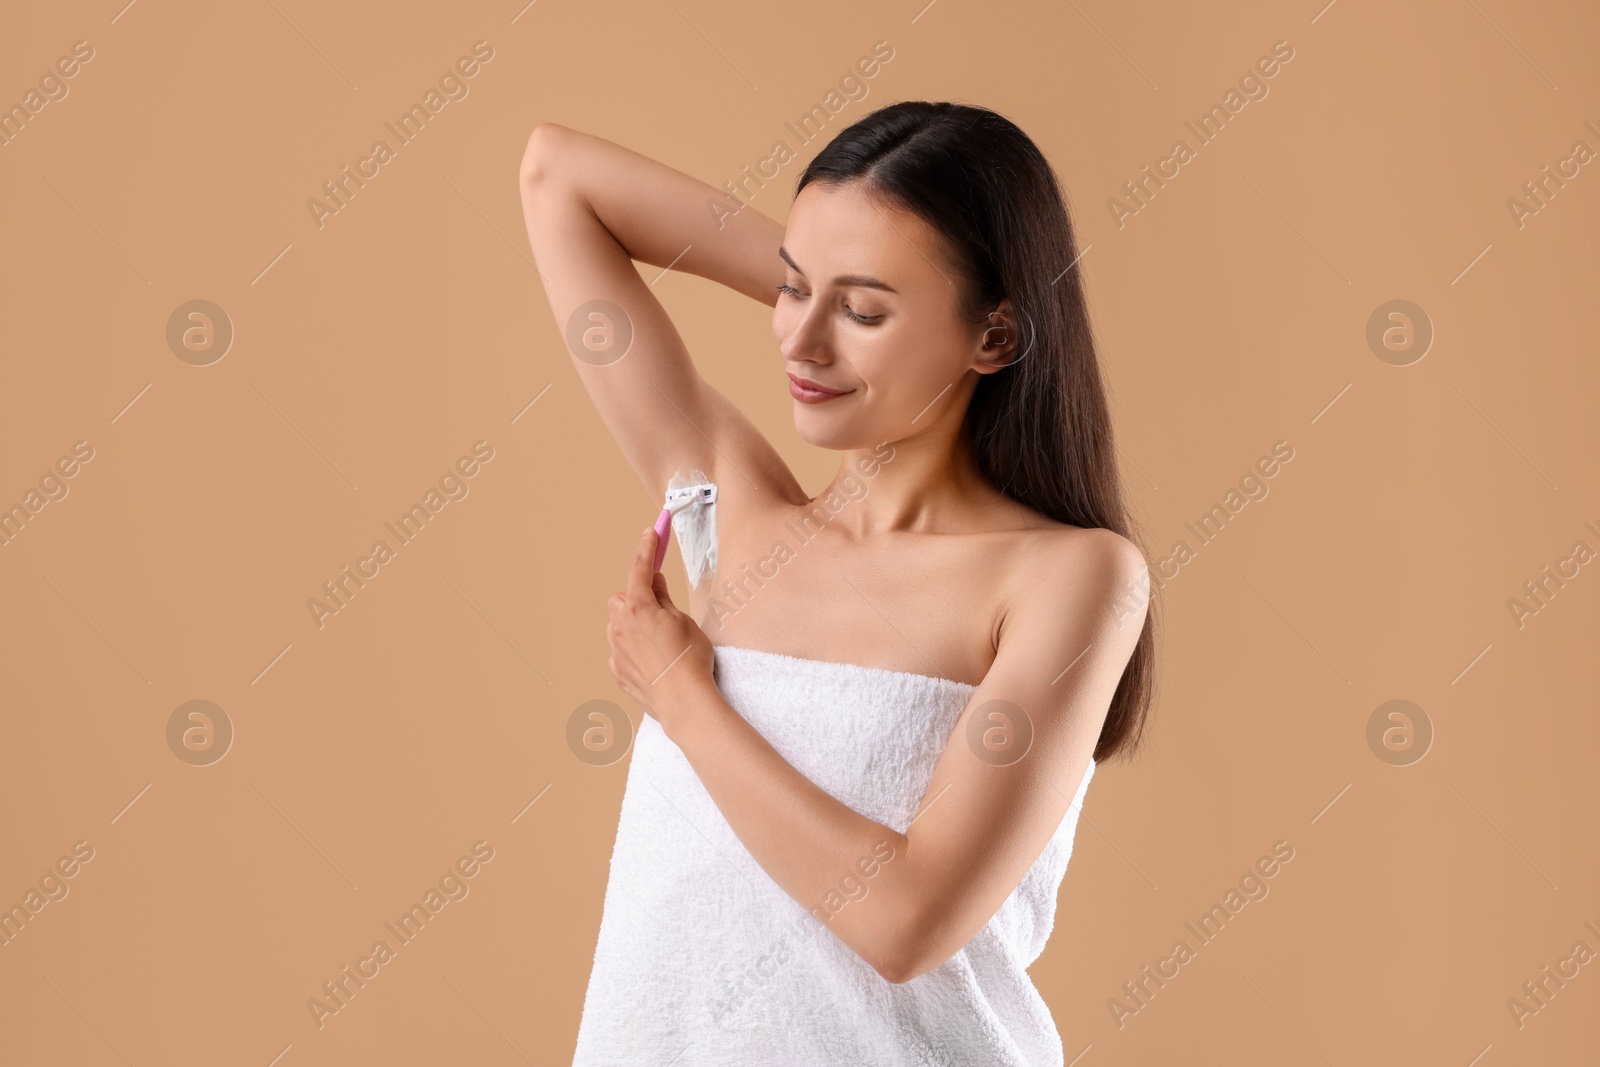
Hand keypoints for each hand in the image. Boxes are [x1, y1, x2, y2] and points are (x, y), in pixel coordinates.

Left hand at [606, 526, 715, 726]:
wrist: (683, 701)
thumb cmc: (689, 659)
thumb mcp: (683, 620)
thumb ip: (664, 600)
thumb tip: (655, 583)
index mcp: (638, 608)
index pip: (639, 569)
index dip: (647, 548)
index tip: (651, 533)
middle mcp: (619, 626)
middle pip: (621, 599)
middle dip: (636, 599)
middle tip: (660, 608)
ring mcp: (615, 650)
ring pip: (618, 625)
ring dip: (633, 625)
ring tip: (661, 641)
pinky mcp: (617, 671)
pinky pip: (621, 651)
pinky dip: (633, 650)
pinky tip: (654, 661)